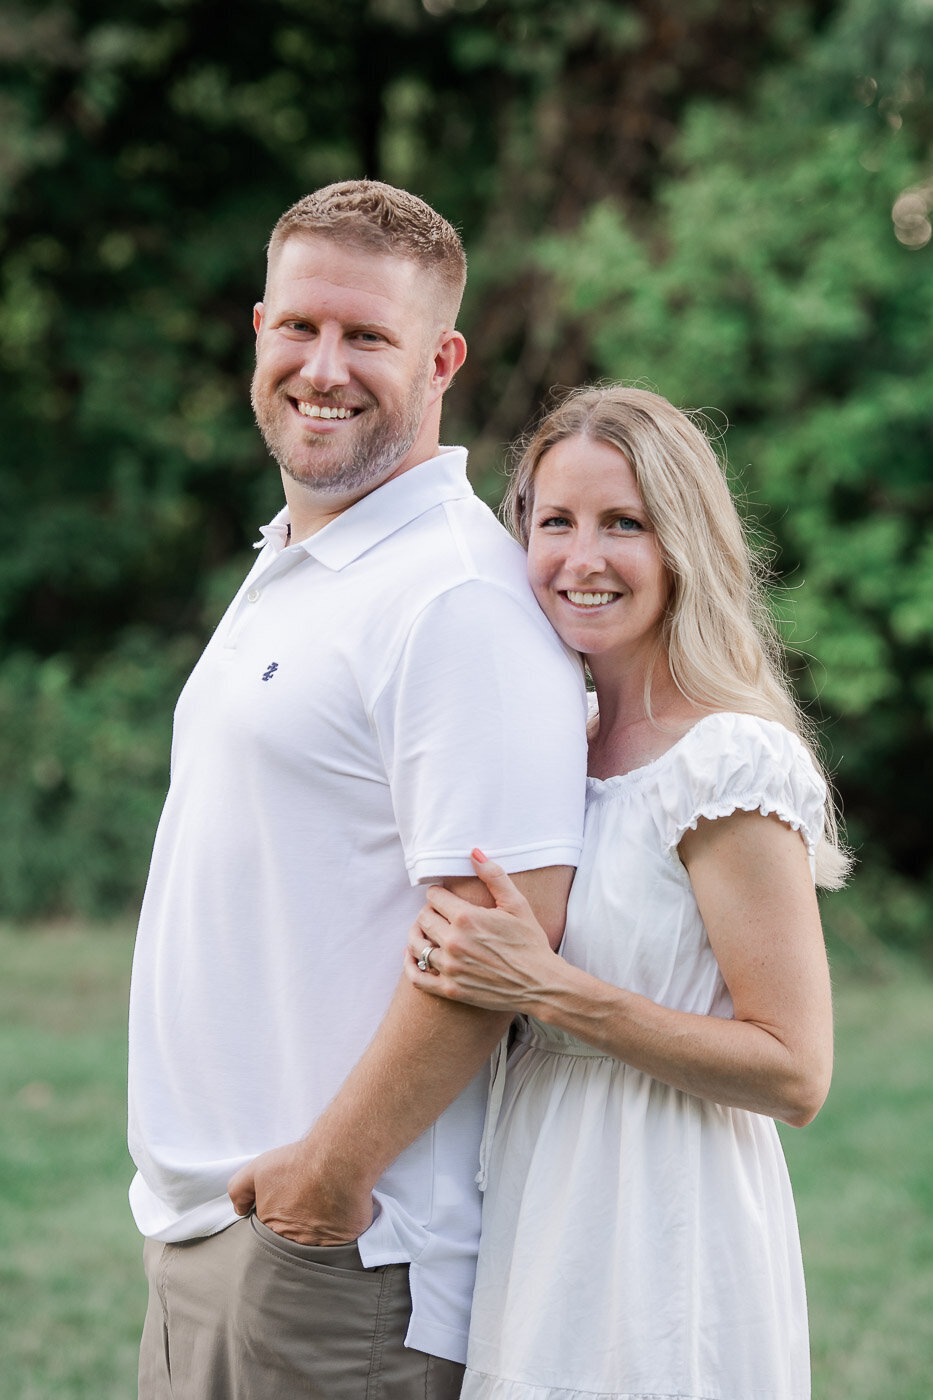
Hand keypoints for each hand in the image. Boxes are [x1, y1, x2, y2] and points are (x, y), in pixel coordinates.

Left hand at [228, 1139, 373, 1244]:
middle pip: (291, 1242)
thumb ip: (239, 1190)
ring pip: (316, 1244)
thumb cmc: (298, 1164)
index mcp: (273, 1230)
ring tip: (322, 1206)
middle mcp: (296, 1244)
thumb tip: (240, 1209)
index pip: (269, 1234)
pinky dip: (338, 1230)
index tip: (286, 1203)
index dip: (276, 1217)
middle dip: (295, 1227)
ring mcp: (322, 1245)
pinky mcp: (345, 1240)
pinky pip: (340, 1241)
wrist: (336, 1160)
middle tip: (304, 1204)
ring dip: (317, 1230)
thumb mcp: (257, 1169)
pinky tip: (339, 1212)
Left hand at [405, 849, 559, 1012]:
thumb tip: (473, 852)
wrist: (540, 984)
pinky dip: (410, 965)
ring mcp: (450, 968)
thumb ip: (494, 875)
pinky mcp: (450, 989)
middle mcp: (454, 942)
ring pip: (416, 945)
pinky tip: (413, 957)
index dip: (438, 894)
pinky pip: (417, 977)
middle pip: (423, 918)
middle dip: (430, 912)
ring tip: (427, 932)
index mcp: (467, 917)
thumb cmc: (530, 942)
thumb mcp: (517, 904)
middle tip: (440, 914)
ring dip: (418, 935)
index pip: (433, 897)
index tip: (444, 897)